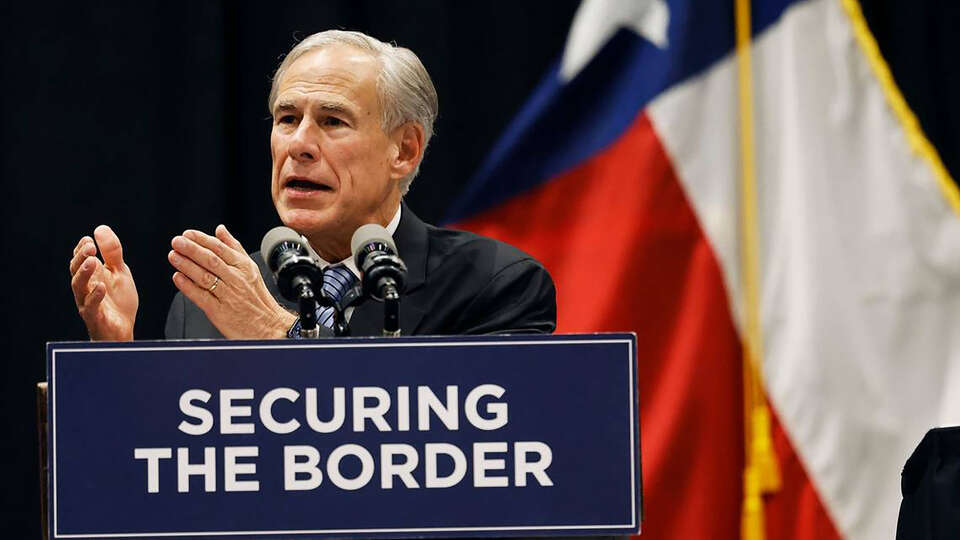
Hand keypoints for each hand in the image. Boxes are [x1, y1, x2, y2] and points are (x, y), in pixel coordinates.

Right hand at [69, 225, 138, 340]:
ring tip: (92, 261)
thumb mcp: (119, 272)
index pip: (80, 259)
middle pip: (76, 271)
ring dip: (84, 273)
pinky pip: (91, 307)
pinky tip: (101, 286)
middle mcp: (85, 288)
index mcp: (91, 276)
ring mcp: (87, 303)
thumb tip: (100, 228)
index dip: (81, 249)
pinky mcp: (94, 317)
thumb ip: (112, 253)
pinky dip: (95, 296)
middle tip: (90, 246)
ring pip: (79, 287)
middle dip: (81, 257)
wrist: (123, 329)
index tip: (88, 239)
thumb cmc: (118, 301)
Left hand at [169, 225, 296, 338]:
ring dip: (187, 265)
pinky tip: (178, 278)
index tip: (188, 234)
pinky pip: (201, 296)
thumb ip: (234, 248)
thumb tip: (220, 230)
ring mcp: (228, 295)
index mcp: (244, 267)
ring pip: (205, 276)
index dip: (202, 240)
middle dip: (192, 249)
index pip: (221, 248)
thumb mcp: (251, 269)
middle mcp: (237, 280)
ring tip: (174, 256)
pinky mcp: (219, 311)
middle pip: (212, 260)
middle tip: (177, 241)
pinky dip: (188, 286)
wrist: (268, 326)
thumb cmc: (258, 299)